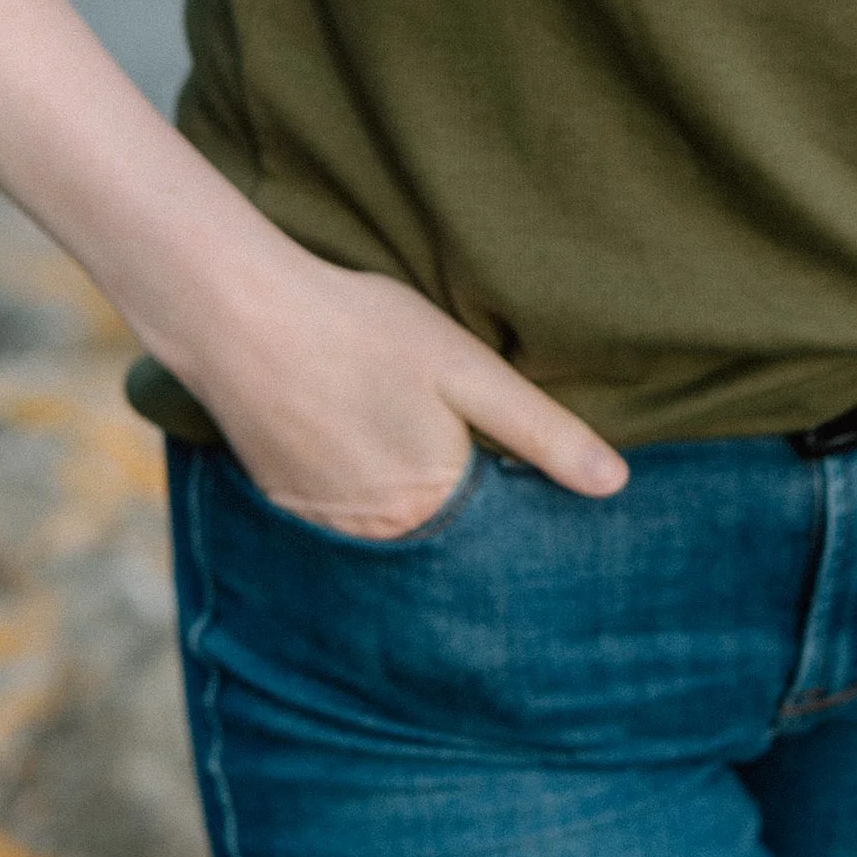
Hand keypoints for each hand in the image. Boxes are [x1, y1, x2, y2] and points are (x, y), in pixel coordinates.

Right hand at [177, 237, 628, 539]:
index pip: (496, 534)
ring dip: (407, 506)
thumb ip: (541, 431)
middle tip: (454, 450)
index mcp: (434, 506)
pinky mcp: (285, 508)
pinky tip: (354, 443)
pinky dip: (357, 495)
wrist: (240, 316)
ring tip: (402, 445)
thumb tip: (615, 484)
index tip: (520, 481)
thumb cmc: (360, 330)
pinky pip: (341, 520)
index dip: (514, 506)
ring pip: (391, 532)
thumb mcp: (465, 367)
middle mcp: (380, 537)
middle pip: (441, 539)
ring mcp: (325, 529)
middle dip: (462, 513)